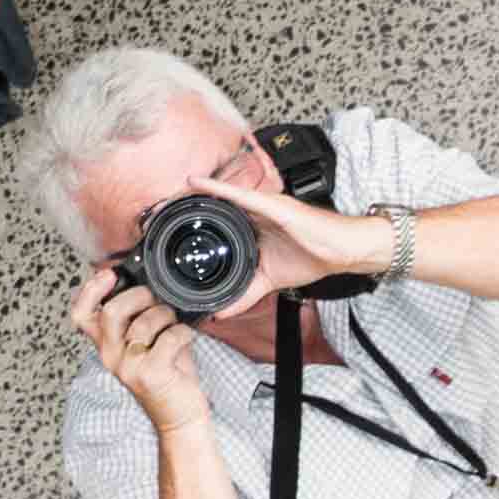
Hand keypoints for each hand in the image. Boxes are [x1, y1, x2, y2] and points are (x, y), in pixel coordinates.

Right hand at [69, 263, 211, 438]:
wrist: (179, 418)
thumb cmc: (166, 376)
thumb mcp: (145, 343)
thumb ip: (138, 318)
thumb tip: (146, 283)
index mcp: (106, 346)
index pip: (81, 315)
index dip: (90, 290)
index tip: (108, 275)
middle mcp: (111, 357)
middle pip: (111, 312)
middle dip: (139, 296)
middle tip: (156, 299)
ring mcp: (129, 367)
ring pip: (143, 323)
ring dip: (166, 314)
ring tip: (175, 322)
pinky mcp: (151, 375)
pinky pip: (168, 338)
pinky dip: (183, 331)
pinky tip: (186, 337)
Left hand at [166, 171, 385, 316]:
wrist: (341, 251)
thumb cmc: (313, 257)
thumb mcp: (269, 281)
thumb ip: (245, 296)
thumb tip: (220, 315)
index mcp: (253, 228)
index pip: (218, 224)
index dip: (194, 224)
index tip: (167, 228)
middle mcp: (255, 214)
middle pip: (216, 209)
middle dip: (187, 210)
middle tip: (157, 213)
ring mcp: (263, 207)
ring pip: (222, 198)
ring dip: (195, 196)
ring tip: (167, 196)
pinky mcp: (273, 206)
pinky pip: (240, 196)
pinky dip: (217, 189)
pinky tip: (196, 183)